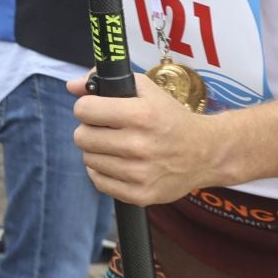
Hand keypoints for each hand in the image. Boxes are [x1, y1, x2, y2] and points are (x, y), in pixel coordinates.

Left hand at [67, 71, 221, 205]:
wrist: (205, 153)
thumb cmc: (171, 118)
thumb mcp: (146, 91)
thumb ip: (107, 82)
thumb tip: (71, 85)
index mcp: (142, 115)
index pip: (85, 110)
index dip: (87, 107)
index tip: (96, 109)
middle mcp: (140, 146)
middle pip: (81, 136)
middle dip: (90, 129)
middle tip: (105, 129)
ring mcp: (140, 174)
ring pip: (88, 159)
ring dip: (97, 150)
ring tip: (116, 146)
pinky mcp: (140, 195)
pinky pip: (98, 182)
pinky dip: (102, 171)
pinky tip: (118, 163)